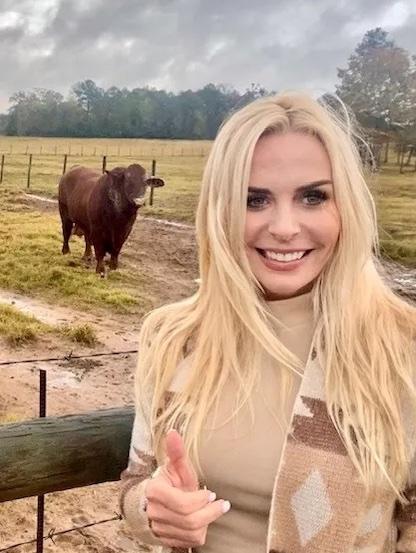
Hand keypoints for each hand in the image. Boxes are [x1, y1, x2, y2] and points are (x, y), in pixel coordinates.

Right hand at [144, 430, 230, 547]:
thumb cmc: (168, 482)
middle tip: (221, 503)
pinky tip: (204, 521)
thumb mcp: (174, 466)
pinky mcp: (167, 540)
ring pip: (191, 533)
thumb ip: (176, 451)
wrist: (152, 503)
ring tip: (215, 510)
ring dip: (207, 522)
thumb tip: (173, 431)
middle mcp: (155, 512)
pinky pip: (189, 541)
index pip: (182, 503)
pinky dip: (200, 532)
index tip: (211, 494)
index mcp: (155, 492)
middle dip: (210, 512)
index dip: (200, 500)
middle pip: (189, 520)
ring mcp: (160, 528)